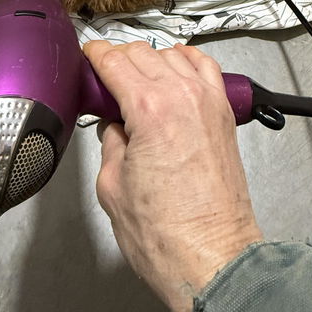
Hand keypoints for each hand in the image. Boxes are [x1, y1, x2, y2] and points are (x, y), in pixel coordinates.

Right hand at [83, 41, 262, 311]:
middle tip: (104, 76)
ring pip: (173, 55)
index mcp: (148, 110)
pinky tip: (175, 68)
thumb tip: (114, 126)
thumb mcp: (111, 186)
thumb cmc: (167, 234)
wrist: (212, 258)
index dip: (95, 54)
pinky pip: (206, 67)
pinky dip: (187, 61)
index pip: (115, 61)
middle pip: (143, 53)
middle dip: (119, 58)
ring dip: (150, 59)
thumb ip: (110, 143)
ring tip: (135, 77)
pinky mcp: (224, 115)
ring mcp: (208, 102)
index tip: (88, 56)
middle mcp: (182, 97)